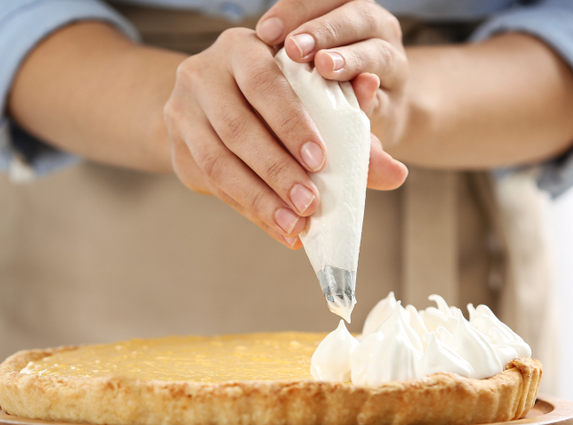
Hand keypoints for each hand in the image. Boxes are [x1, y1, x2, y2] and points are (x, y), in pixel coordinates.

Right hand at [164, 25, 407, 249]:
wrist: (210, 102)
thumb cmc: (277, 99)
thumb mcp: (314, 102)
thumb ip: (355, 131)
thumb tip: (396, 174)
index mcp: (241, 49)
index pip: (264, 83)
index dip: (291, 122)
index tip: (321, 159)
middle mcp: (202, 74)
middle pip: (238, 128)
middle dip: (277, 171)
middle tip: (310, 204)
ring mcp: (182, 112)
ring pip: (219, 162)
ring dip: (261, 199)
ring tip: (295, 224)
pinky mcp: (176, 149)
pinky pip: (212, 186)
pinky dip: (249, 210)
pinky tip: (279, 227)